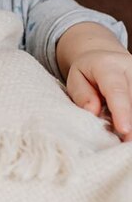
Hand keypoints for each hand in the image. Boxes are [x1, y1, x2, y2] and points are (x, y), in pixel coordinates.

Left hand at [56, 23, 131, 141]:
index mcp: (109, 66)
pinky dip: (131, 117)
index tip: (124, 130)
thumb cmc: (87, 72)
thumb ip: (82, 94)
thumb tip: (93, 112)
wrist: (106, 57)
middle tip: (126, 144)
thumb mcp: (76, 78)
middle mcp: (131, 68)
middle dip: (131, 123)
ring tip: (126, 140)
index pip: (117, 91)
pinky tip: (128, 133)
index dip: (122, 112)